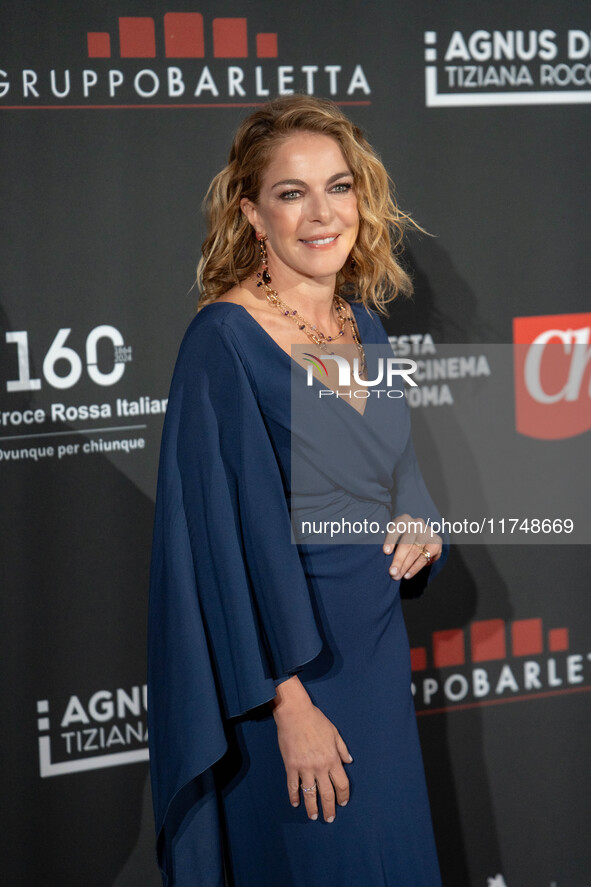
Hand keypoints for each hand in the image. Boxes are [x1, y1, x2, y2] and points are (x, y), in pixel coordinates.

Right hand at [271, 676, 352, 822]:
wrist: (295, 714)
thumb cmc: (316, 720)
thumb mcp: (334, 732)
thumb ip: (342, 749)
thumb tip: (349, 761)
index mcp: (332, 759)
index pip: (341, 784)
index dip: (343, 795)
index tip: (343, 803)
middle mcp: (320, 766)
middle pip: (327, 794)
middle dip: (329, 808)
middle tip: (329, 818)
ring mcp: (304, 768)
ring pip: (310, 794)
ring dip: (312, 807)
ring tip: (314, 816)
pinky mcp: (291, 766)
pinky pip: (292, 786)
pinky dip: (294, 796)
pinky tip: (295, 803)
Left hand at [382, 513, 441, 579]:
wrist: (422, 535)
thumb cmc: (402, 537)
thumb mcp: (395, 536)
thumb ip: (391, 545)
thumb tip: (387, 561)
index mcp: (403, 519)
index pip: (396, 528)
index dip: (391, 540)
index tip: (386, 552)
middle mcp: (416, 523)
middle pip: (406, 543)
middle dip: (398, 560)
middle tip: (392, 573)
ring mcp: (427, 532)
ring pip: (415, 552)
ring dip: (405, 567)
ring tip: (398, 576)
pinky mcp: (436, 541)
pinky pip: (424, 558)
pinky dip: (415, 568)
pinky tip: (408, 574)